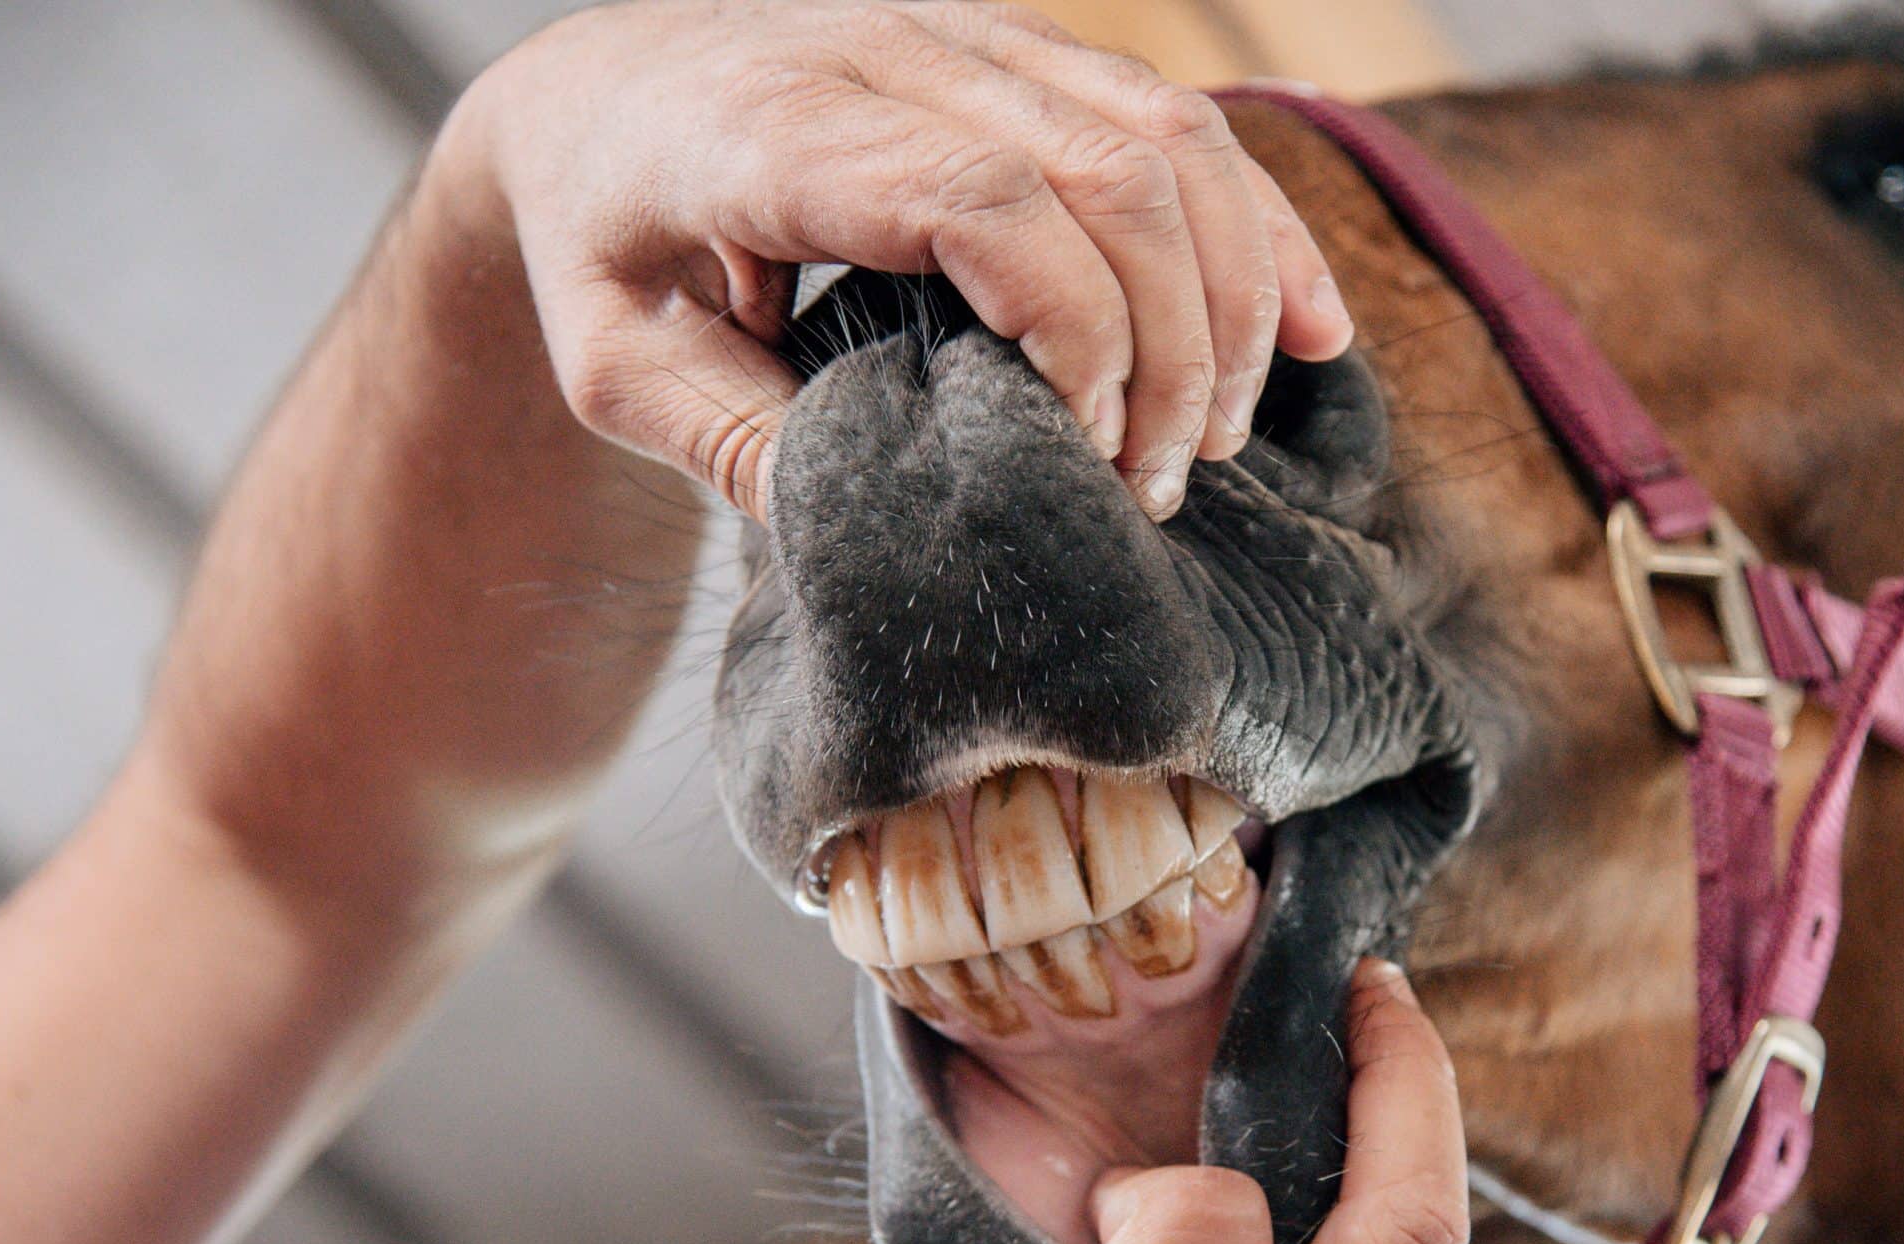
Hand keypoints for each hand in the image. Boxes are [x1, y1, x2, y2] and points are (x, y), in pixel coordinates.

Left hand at [442, 0, 1354, 519]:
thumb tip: (879, 532)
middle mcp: (890, 49)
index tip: (1085, 457)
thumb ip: (733, 442)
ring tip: (1217, 437)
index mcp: (774, 126)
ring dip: (1229, 296)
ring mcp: (971, 35)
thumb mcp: (620, 369)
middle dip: (1171, 347)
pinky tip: (1309, 330)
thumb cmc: (605, 248)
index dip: (1073, 330)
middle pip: (1109, 169)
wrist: (595, 100)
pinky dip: (1257, 228)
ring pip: (1169, 133)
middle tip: (1156, 487)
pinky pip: (1181, 117)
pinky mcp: (1027, 50)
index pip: (979, 196)